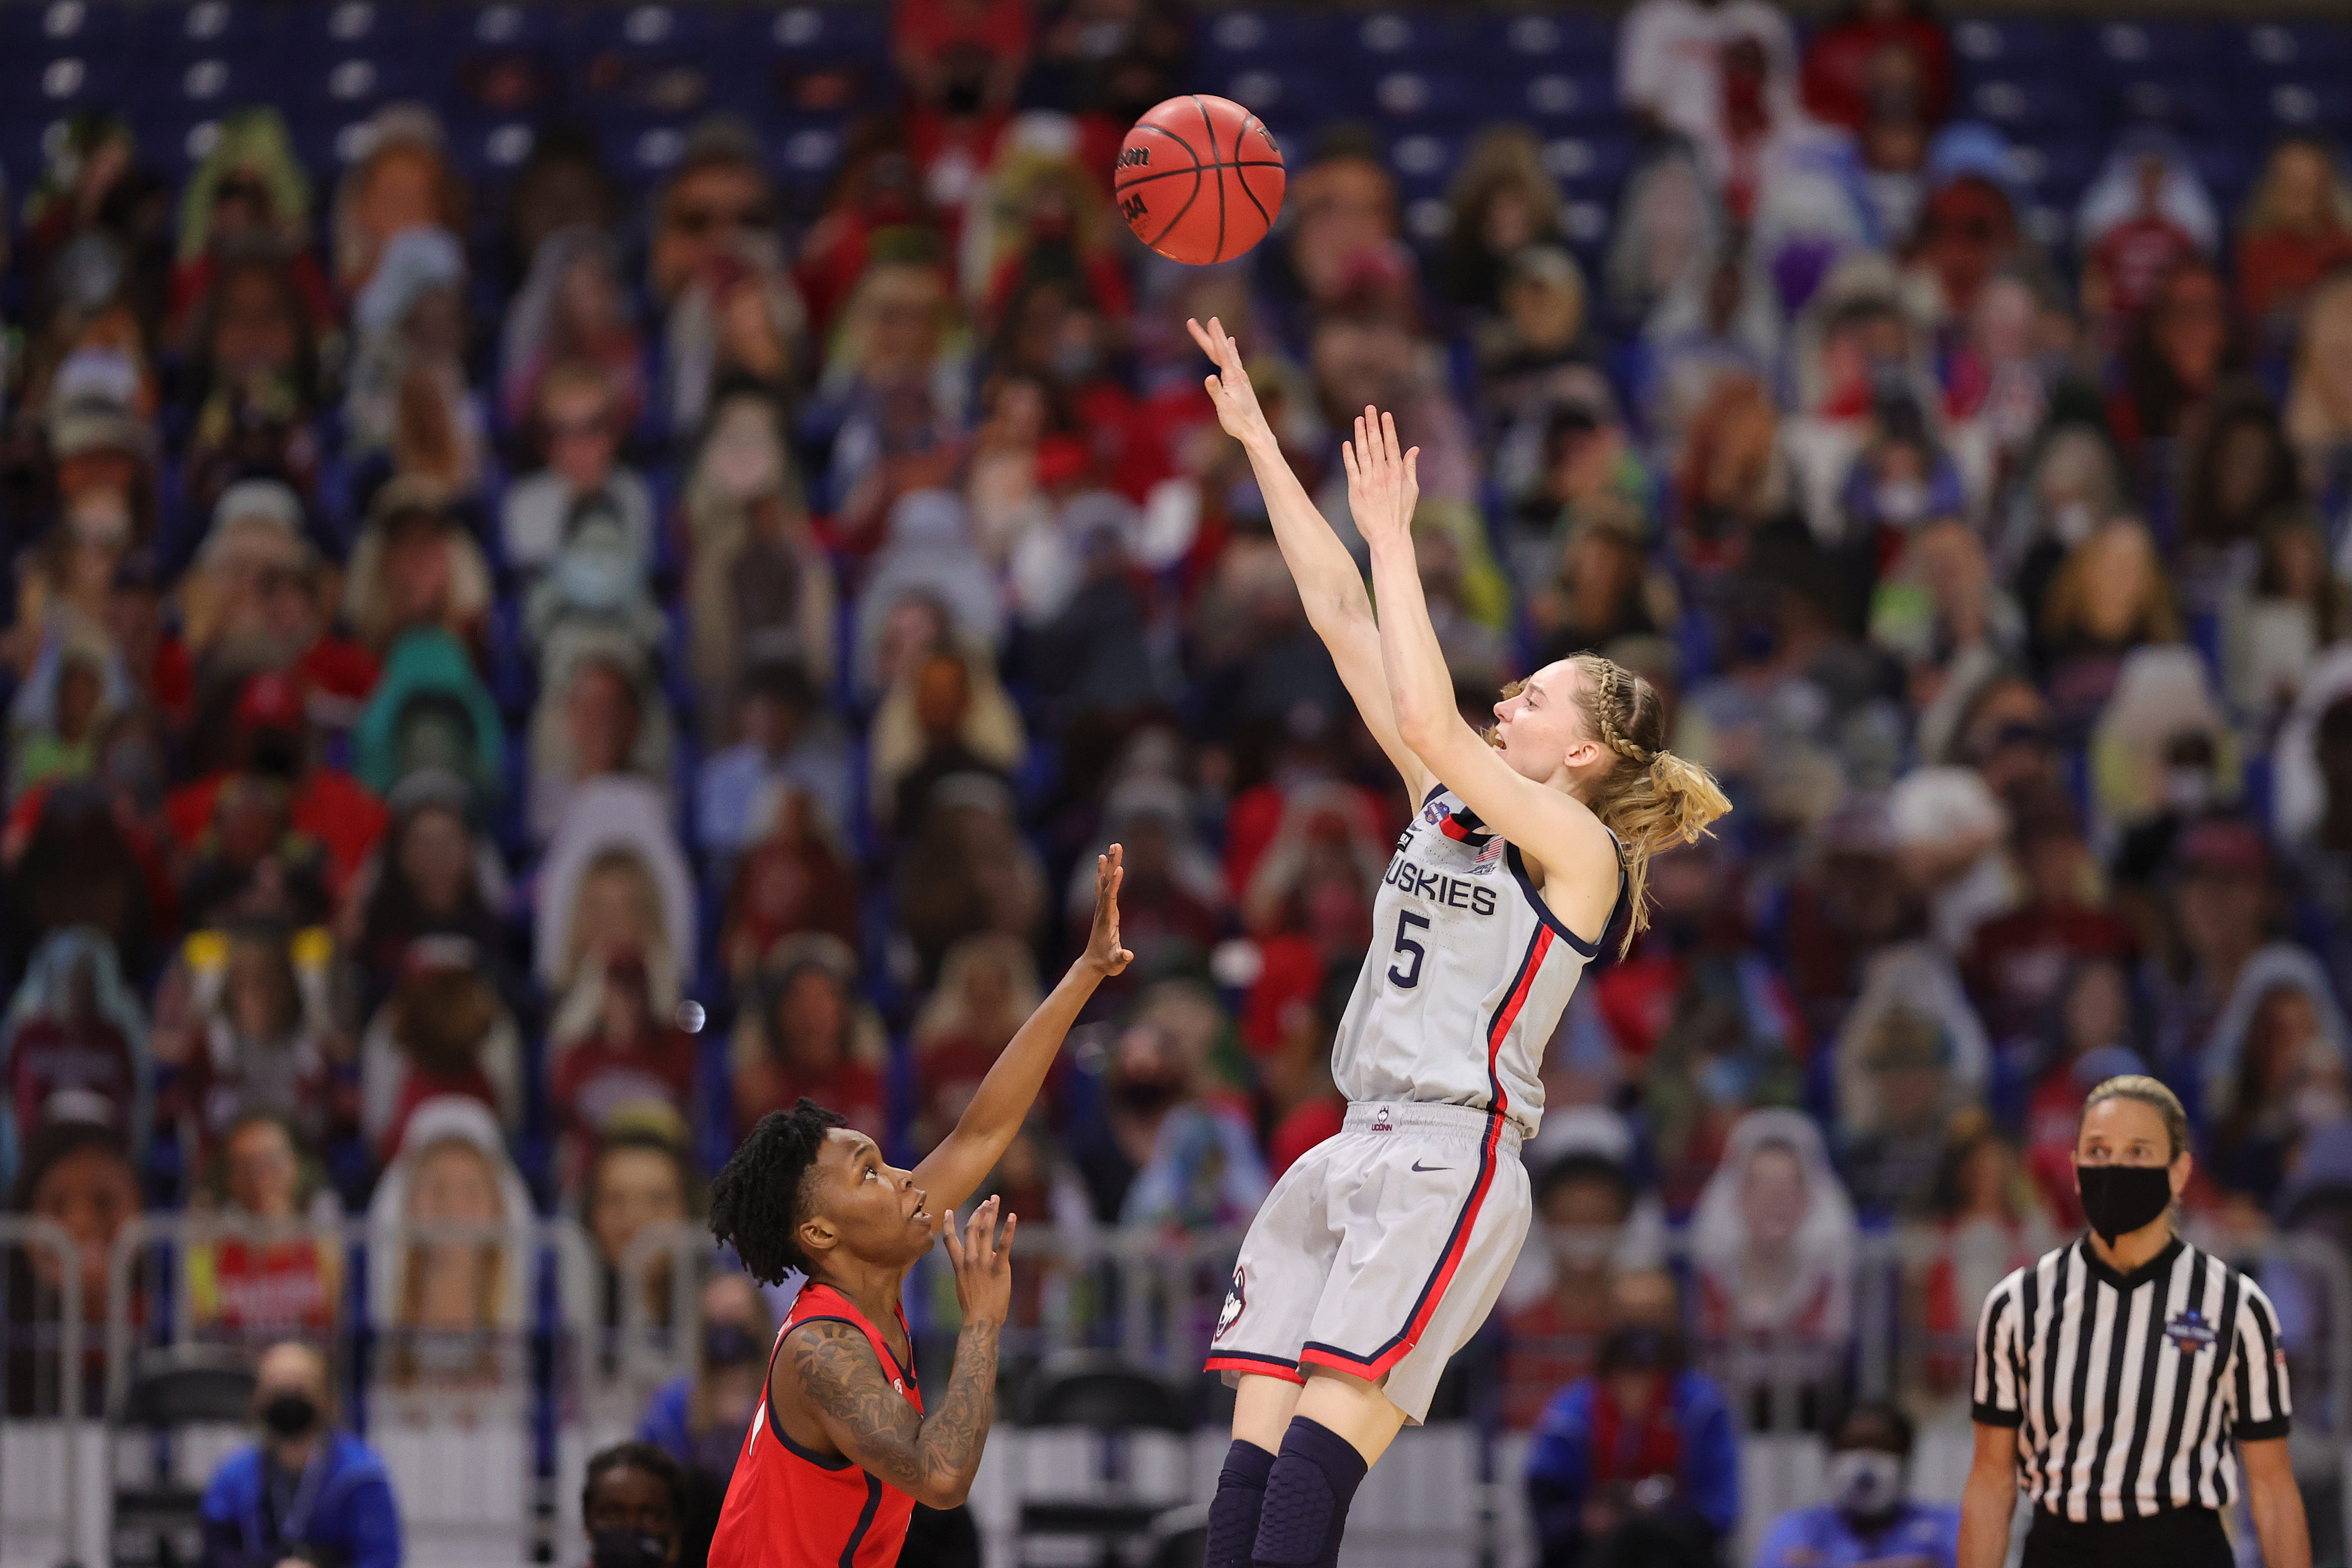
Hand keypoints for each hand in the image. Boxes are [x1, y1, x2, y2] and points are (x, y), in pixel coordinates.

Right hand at [942, 1195, 1013, 1328]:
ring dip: (991, 1213)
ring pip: (986, 1231)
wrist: (980, 1320)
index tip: (950, 1211)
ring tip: (995, 1200)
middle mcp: (969, 1260)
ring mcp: (983, 1263)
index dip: (949, 1224)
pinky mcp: (998, 1268)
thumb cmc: (973, 1307)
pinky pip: (1004, 1245)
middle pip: (972, 1229)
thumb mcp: (964, 1284)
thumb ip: (970, 1268)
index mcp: (959, 1264)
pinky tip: (1012, 1216)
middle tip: (987, 1200)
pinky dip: (1009, 1229)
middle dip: (979, 1212)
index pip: (950, 1239)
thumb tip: (985, 1257)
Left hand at [1085, 845, 1134, 975]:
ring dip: (1109, 863)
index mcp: (1106, 919)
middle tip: (1116, 845)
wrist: (1093, 963)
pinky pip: (1103, 885)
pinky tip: (1104, 859)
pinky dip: (1104, 871)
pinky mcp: (1104, 908)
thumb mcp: (1116, 963)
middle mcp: (1102, 910)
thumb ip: (1121, 958)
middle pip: (1106, 883)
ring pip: (1104, 881)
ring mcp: (1102, 908)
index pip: (1110, 898)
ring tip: (1113, 845)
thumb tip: (1128, 955)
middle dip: (1112, 864)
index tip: (1119, 869)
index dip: (1114, 884)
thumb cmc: (1107, 963)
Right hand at [1188, 316, 1274, 448]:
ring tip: (1214, 326)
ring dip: (1218, 339)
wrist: (1255, 430)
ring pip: (1226, 353)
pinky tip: (1232, 345)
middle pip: (1220, 349)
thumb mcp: (1224, 408)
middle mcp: (1238, 373)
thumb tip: (1208, 377)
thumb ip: (1216, 391)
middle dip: (1206, 335)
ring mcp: (1241, 376)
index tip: (1211, 319)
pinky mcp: (1241, 382)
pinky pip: (1233, 360)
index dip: (1215, 335)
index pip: (1221, 351)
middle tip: (1191, 322)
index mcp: (1232, 377)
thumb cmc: (1238, 421)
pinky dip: (1229, 349)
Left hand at [1342, 406, 1418, 549]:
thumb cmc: (1401, 513)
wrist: (1388, 535)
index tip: (1385, 414)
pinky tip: (1347, 443)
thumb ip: (1410, 467)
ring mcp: (1368, 482)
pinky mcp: (1356, 490)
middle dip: (1373, 424)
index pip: (1392, 445)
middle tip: (1369, 408)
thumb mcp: (1413, 490)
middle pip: (1376, 444)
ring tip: (1358, 419)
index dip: (1388, 428)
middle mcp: (1383, 475)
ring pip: (1363, 453)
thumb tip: (1414, 448)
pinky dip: (1349, 455)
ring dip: (1360, 434)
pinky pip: (1351, 468)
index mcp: (1397, 473)